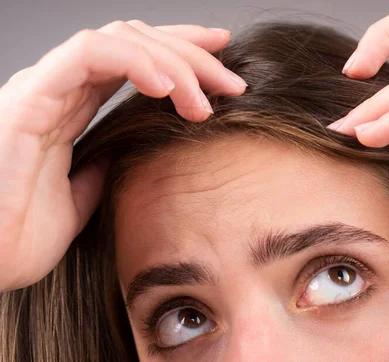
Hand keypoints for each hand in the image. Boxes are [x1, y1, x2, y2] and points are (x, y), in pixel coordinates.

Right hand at [0, 20, 247, 290]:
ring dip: (174, 62)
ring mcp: (45, 89)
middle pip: (136, 42)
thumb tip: (129, 154)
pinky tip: (166, 88)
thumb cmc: (16, 238)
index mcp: (72, 109)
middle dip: (191, 54)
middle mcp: (61, 90)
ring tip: (206, 99)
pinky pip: (88, 56)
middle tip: (232, 82)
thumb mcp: (80, 202)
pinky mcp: (30, 97)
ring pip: (119, 39)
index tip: (223, 67)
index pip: (135, 63)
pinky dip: (135, 62)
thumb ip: (103, 170)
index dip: (182, 55)